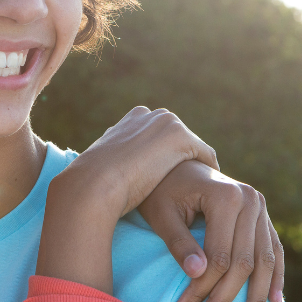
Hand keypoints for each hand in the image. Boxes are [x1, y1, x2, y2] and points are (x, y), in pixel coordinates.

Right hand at [37, 107, 217, 292]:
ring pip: (192, 146)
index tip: (171, 174)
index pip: (159, 134)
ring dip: (197, 164)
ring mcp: (166, 123)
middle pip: (179, 137)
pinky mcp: (179, 137)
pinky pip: (204, 155)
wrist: (93, 183)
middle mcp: (150, 114)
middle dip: (184, 157)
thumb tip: (114, 168)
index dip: (165, 155)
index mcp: (131, 119)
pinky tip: (208, 186)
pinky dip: (208, 169)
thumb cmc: (93, 182)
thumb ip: (116, 159)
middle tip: (193, 182)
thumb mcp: (104, 164)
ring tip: (203, 186)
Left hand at [138, 161, 283, 301]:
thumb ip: (179, 243)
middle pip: (244, 263)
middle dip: (224, 300)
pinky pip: (274, 251)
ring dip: (256, 299)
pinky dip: (275, 277)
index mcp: (226, 196)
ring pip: (265, 261)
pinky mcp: (263, 215)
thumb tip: (198, 274)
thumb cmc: (161, 191)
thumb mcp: (161, 215)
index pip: (220, 256)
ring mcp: (261, 207)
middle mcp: (250, 200)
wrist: (176, 166)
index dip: (201, 289)